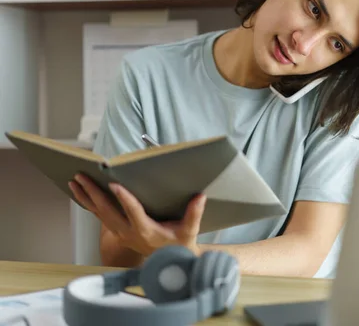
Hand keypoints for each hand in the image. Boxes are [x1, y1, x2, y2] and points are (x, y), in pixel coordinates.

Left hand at [69, 174, 206, 256]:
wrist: (169, 263)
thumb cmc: (179, 245)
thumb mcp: (189, 231)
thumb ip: (194, 213)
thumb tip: (200, 196)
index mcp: (146, 231)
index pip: (133, 212)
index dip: (124, 198)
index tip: (115, 185)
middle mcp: (129, 233)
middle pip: (107, 212)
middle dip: (93, 193)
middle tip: (83, 177)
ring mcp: (121, 234)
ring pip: (99, 214)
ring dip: (86, 198)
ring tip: (75, 182)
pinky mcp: (118, 232)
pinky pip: (100, 217)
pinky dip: (89, 205)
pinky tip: (81, 193)